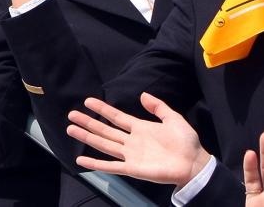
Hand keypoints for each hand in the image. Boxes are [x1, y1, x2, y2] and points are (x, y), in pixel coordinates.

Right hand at [67, 93, 212, 188]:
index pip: (116, 117)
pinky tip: (81, 160)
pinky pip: (110, 166)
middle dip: (88, 122)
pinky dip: (95, 163)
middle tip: (71, 114)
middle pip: (105, 130)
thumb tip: (142, 94)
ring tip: (71, 129)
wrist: (193, 163)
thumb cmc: (185, 142)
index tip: (88, 101)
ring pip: (103, 144)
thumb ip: (158, 106)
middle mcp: (131, 141)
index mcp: (140, 128)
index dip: (102, 109)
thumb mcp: (172, 118)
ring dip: (87, 137)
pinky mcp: (132, 169)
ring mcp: (130, 155)